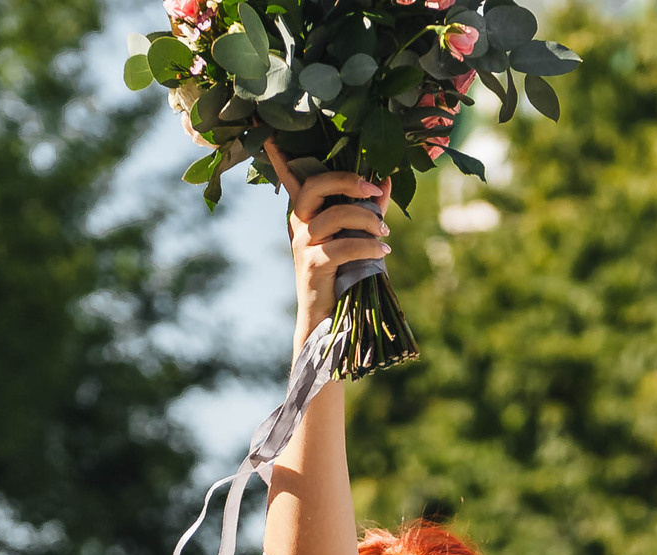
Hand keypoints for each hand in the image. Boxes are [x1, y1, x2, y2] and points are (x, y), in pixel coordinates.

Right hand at [266, 140, 388, 352]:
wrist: (329, 319)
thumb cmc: (343, 274)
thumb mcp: (355, 235)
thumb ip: (368, 207)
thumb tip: (386, 180)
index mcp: (305, 212)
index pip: (290, 177)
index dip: (279, 155)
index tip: (270, 133)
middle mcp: (299, 223)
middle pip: (318, 184)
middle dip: (350, 181)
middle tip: (374, 191)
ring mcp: (303, 243)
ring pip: (337, 215)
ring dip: (368, 219)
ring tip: (385, 233)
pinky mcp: (312, 264)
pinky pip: (344, 246)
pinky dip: (369, 247)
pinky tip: (383, 252)